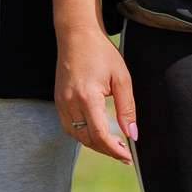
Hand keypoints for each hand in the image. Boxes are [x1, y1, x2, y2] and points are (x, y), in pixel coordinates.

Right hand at [54, 26, 137, 161]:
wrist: (76, 35)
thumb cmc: (102, 53)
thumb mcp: (122, 78)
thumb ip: (127, 108)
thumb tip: (133, 134)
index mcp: (87, 98)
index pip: (100, 135)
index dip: (115, 150)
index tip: (128, 157)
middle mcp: (70, 103)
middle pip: (87, 140)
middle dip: (107, 150)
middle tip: (124, 153)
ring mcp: (61, 103)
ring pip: (76, 136)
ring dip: (95, 145)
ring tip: (113, 146)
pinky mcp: (58, 101)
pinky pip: (69, 127)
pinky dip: (83, 135)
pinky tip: (97, 134)